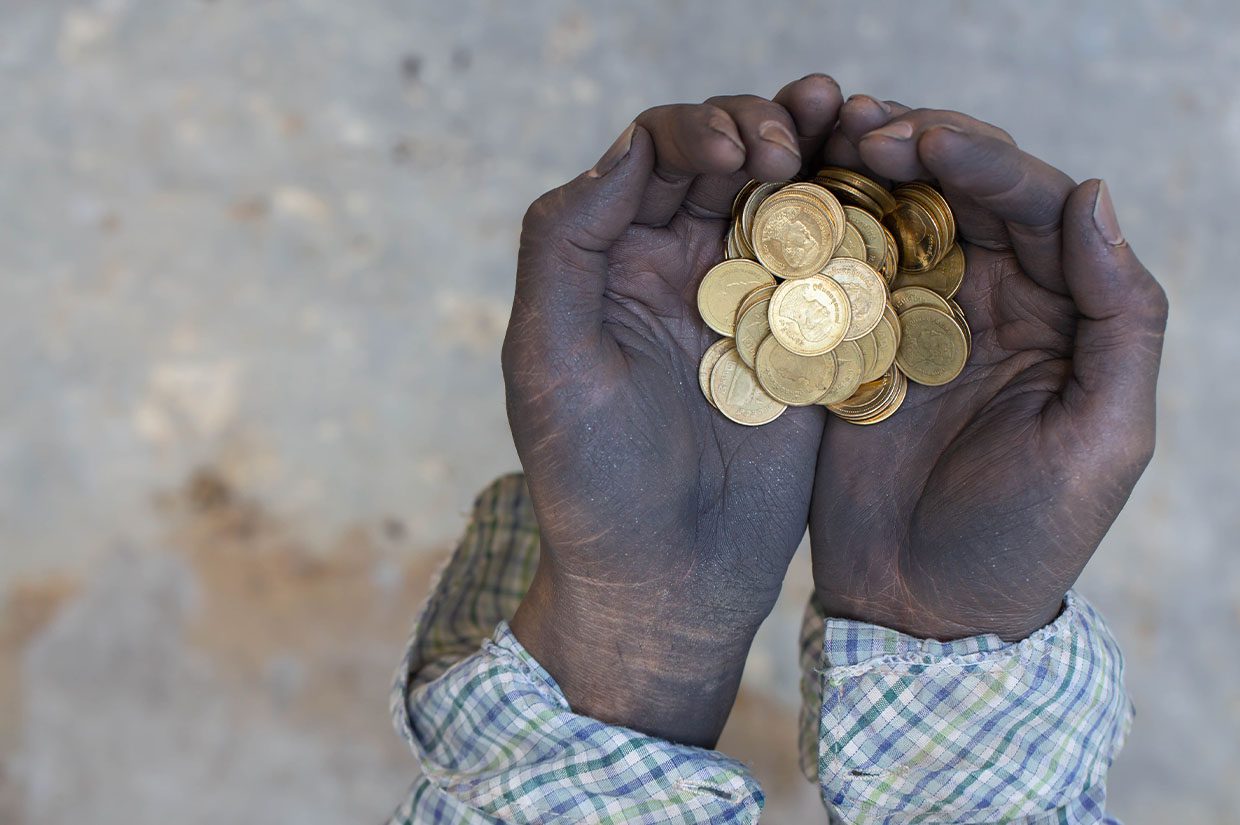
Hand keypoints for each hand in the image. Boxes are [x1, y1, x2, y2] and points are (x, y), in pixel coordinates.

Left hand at [504, 76, 842, 745]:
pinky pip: (838, 265)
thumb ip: (565, 244)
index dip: (694, 132)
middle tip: (788, 148)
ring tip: (850, 119)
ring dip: (818, 153)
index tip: (735, 154)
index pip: (651, 155)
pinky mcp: (807, 347)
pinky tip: (884, 194)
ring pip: (787, 200)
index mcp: (610, 261)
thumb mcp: (550, 361)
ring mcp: (749, 304)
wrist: (666, 581)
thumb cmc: (589, 481)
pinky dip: (860, 223)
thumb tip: (625, 148)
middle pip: (727, 159)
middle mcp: (679, 268)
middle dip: (761, 130)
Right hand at [809, 98, 1167, 640]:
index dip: (984, 163)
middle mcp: (987, 301)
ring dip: (863, 172)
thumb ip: (1120, 318)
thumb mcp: (1105, 438)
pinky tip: (789, 200)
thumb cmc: (1026, 539)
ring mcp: (911, 321)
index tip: (925, 145)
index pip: (1034, 205)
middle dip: (917, 147)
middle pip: (960, 193)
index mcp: (1057, 312)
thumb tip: (1093, 197)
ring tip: (824, 140)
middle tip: (863, 129)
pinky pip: (837, 271)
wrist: (922, 609)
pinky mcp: (849, 348)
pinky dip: (817, 229)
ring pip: (895, 217)